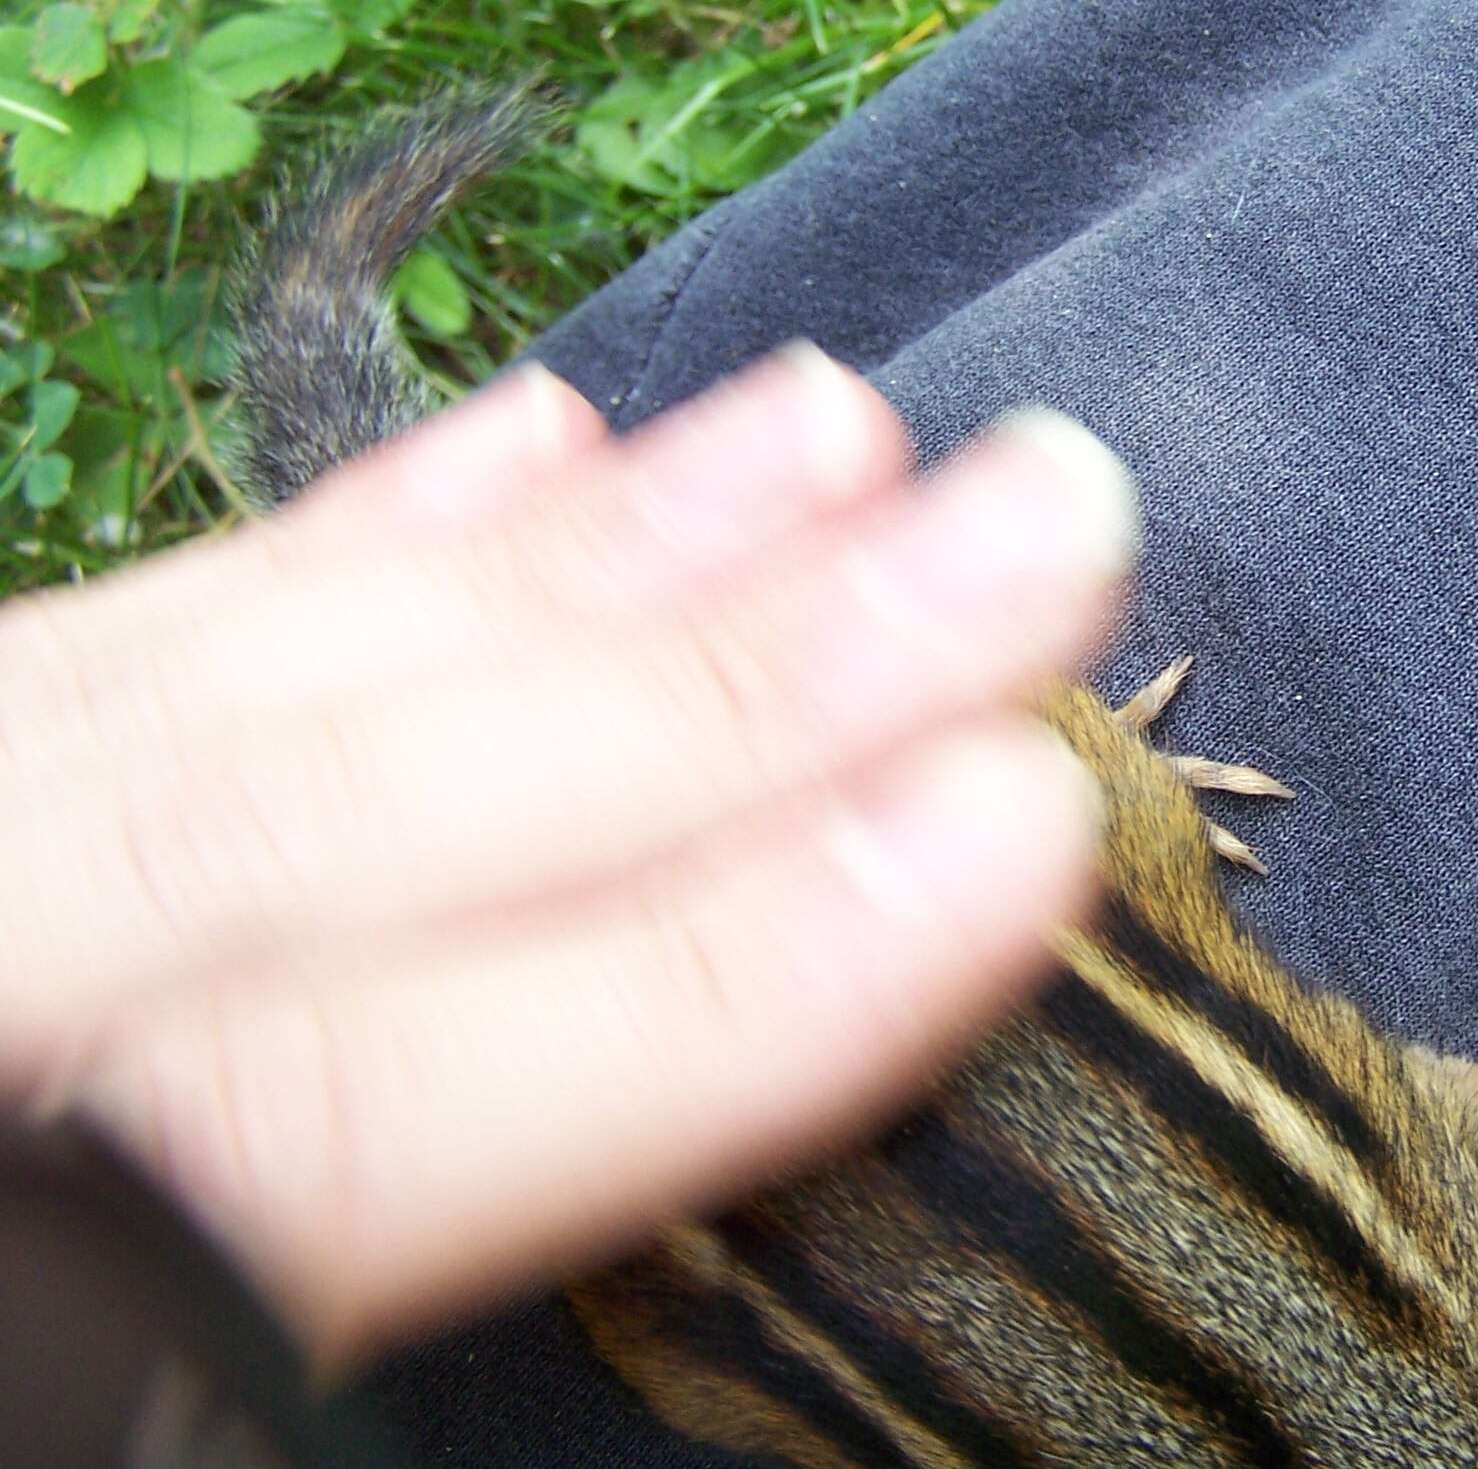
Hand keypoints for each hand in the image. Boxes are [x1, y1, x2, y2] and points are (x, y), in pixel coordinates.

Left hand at [0, 346, 1129, 1366]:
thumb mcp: (127, 1446)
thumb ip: (342, 1270)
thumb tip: (762, 1014)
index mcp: (4, 1260)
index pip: (343, 1112)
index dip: (710, 981)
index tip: (1027, 825)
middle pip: (329, 823)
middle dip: (731, 678)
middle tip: (1051, 517)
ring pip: (233, 684)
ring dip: (575, 559)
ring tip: (837, 431)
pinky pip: (97, 642)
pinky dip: (339, 544)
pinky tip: (529, 443)